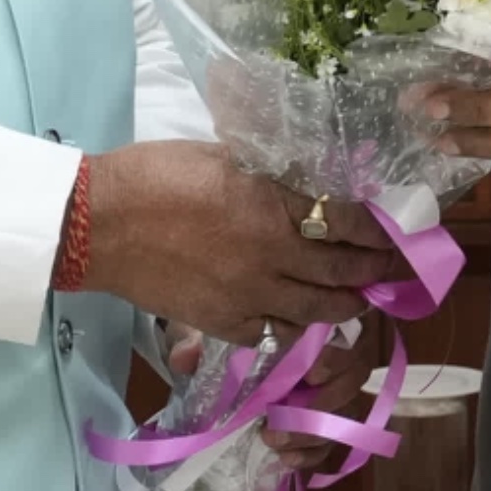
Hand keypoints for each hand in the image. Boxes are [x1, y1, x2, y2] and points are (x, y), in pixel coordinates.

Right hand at [81, 143, 391, 338]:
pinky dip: (299, 329)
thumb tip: (302, 183)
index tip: (389, 231)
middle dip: (372, 270)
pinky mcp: (223, 324)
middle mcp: (270, 255)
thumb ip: (268, 176)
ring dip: (347, 305)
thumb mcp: (223, 156)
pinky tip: (308, 324)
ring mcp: (248, 295)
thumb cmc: (156, 175)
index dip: (373, 228)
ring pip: (317, 310)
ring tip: (361, 300)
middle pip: (340, 269)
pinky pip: (275, 334)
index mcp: (271, 206)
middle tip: (389, 269)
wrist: (101, 224)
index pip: (342, 220)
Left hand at [160, 314, 378, 461]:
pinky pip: (336, 440)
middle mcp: (334, 347)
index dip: (334, 356)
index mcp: (311, 316)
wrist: (220, 347)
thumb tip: (185, 357)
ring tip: (273, 442)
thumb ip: (195, 338)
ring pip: (350, 408)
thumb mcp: (206, 327)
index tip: (311, 375)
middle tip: (280, 419)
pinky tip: (286, 460)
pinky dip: (314, 453)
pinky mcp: (325, 419)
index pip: (344, 330)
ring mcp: (334, 385)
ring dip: (314, 432)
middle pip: (356, 373)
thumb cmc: (224, 326)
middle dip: (324, 402)